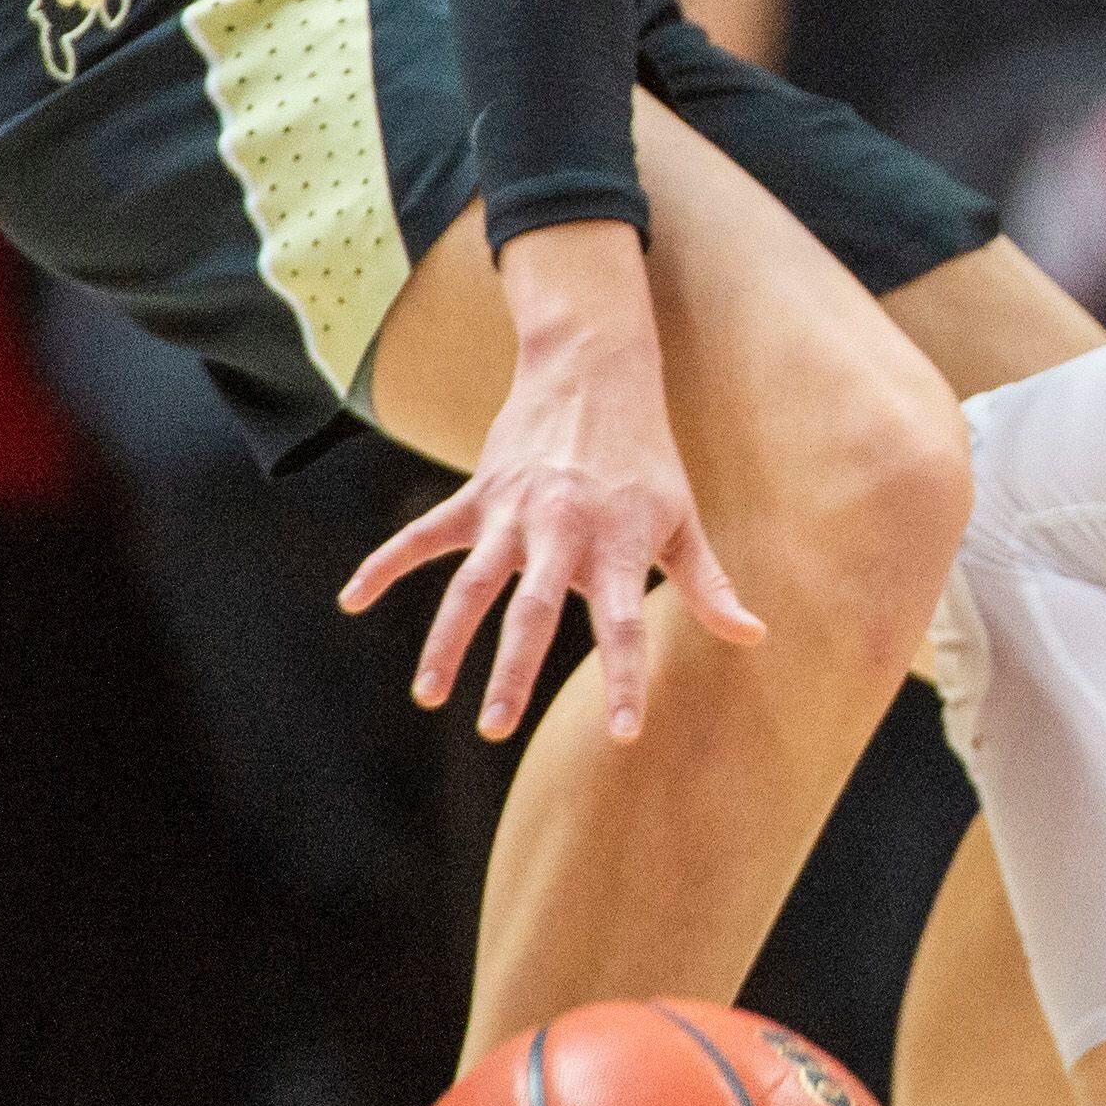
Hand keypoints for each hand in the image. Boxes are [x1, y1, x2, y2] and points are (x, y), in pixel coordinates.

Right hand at [341, 228, 762, 739]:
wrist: (596, 371)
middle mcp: (563, 528)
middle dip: (512, 670)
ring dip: (446, 639)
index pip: (627, 623)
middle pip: (533, 609)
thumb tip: (754, 636)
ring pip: (471, 582)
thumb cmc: (648, 459)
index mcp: (618, 542)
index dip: (626, 678)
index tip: (622, 735)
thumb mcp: (684, 520)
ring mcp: (513, 509)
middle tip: (494, 728)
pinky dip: (384, 564)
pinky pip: (422, 535)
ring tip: (429, 695)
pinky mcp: (477, 494)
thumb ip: (710, 585)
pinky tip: (351, 599)